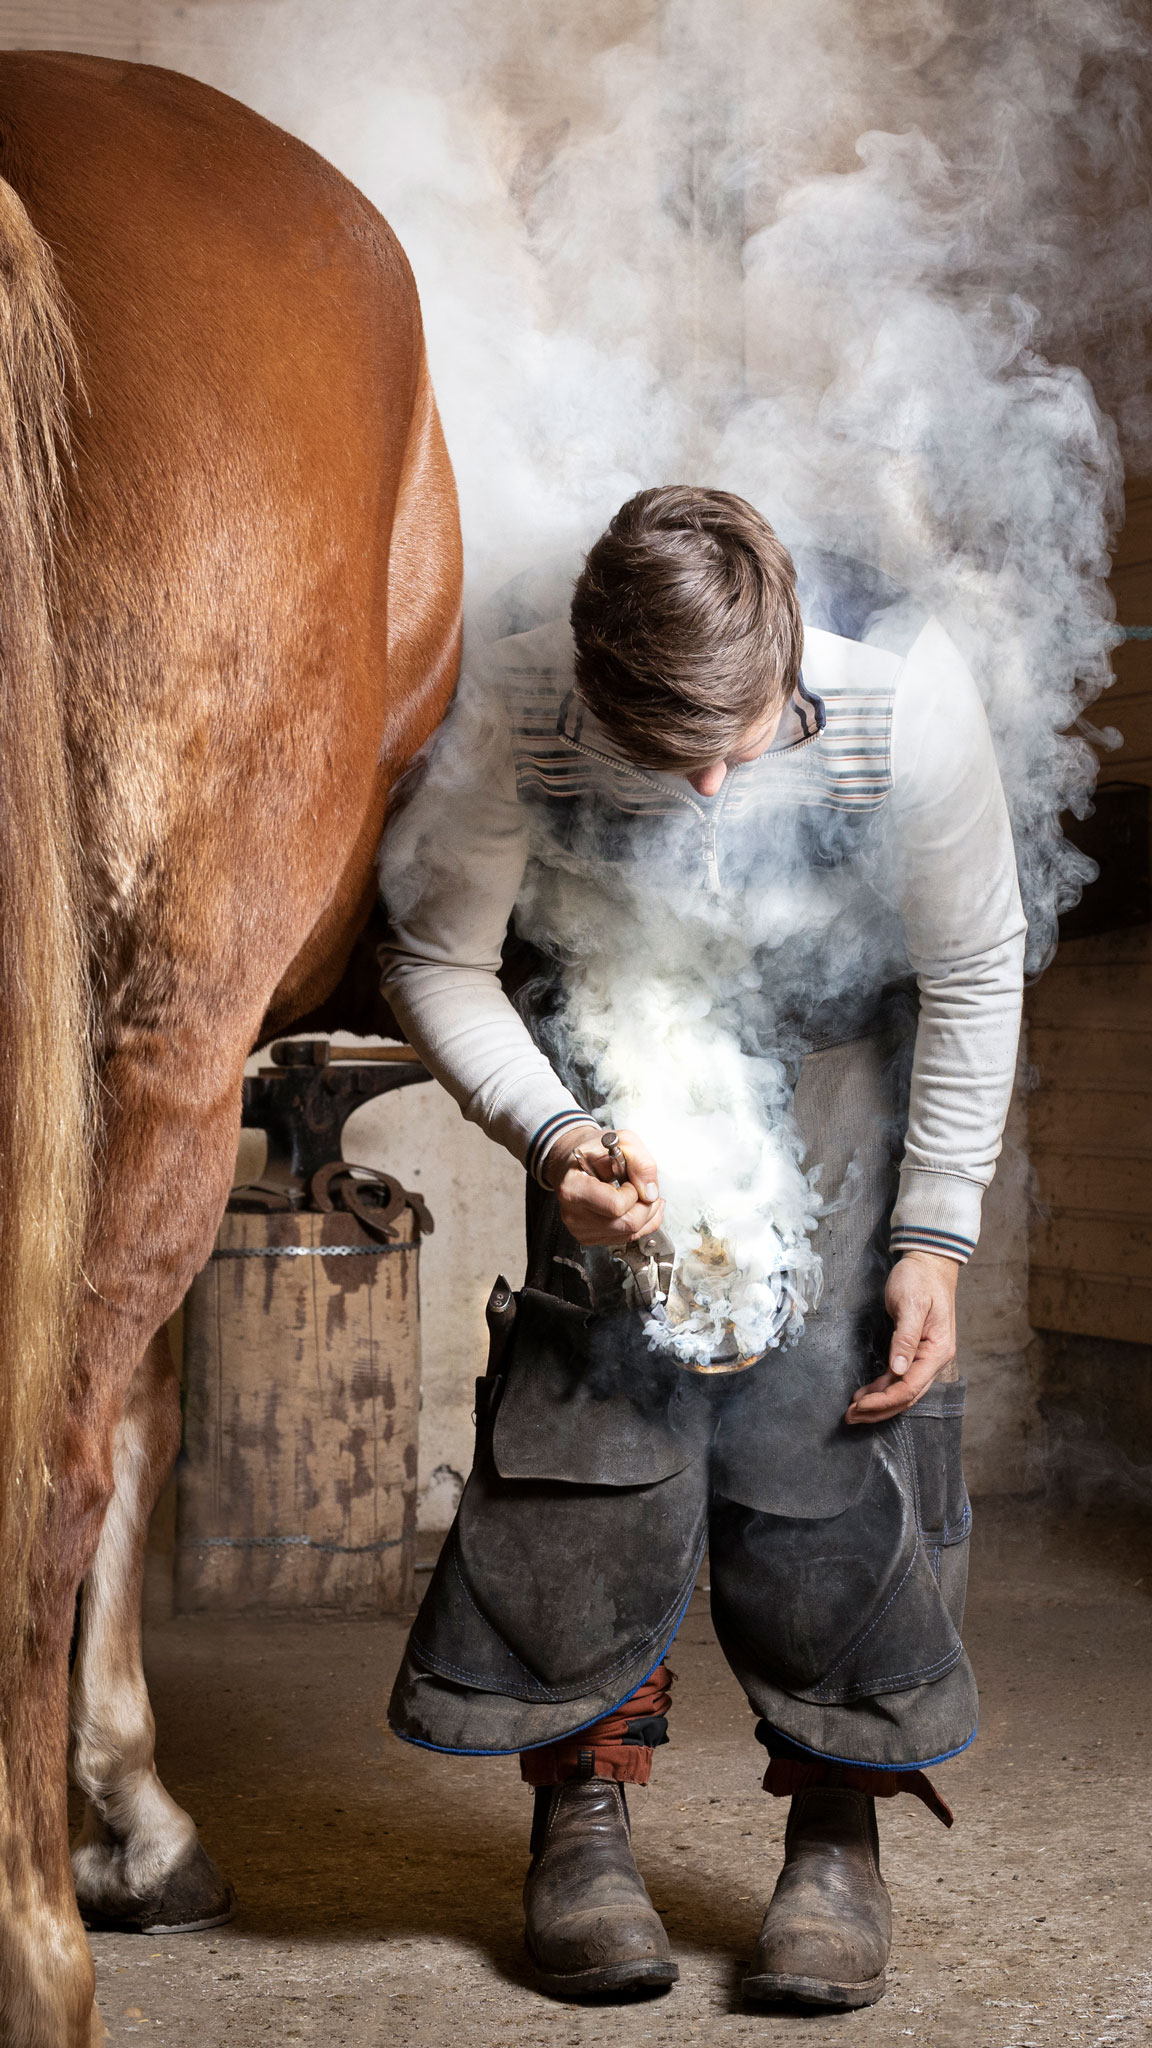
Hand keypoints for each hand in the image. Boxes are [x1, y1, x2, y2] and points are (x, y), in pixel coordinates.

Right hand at [544, 1123, 664, 1248]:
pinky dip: (640, 1223)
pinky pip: (626, 1238)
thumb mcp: (622, 1141)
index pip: (616, 1206)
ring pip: (630, 1233)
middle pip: (627, 1224)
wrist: (574, 1162)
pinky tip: (637, 1207)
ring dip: (646, 1214)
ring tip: (641, 1195)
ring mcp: (580, 1229)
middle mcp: (573, 1214)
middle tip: (643, 1188)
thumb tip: (650, 1193)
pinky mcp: (588, 1237)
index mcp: (573, 1188)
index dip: (633, 1192)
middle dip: (646, 1205)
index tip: (628, 1179)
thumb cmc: (593, 1152)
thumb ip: (641, 1162)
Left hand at [844, 1251, 958, 1424]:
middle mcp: (934, 1360)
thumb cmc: (921, 1280)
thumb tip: (898, 1370)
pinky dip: (881, 1389)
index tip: (859, 1405)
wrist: (928, 1263)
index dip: (884, 1400)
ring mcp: (925, 1358)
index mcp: (938, 1351)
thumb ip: (906, 1338)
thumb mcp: (912, 1305)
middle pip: (906, 1396)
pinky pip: (898, 1378)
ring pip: (902, 1391)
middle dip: (878, 1409)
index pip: (910, 1387)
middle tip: (850, 1416)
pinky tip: (865, 1395)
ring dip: (878, 1403)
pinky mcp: (914, 1352)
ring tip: (853, 1411)